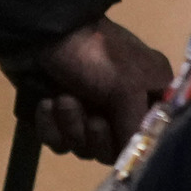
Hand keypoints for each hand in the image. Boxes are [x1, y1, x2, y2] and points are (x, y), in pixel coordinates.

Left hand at [4, 16, 171, 160]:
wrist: (39, 33)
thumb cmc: (93, 55)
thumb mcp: (127, 87)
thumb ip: (136, 126)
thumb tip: (135, 158)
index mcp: (148, 92)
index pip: (151, 136)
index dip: (134, 144)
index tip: (122, 139)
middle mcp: (121, 104)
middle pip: (113, 150)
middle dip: (97, 137)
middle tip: (91, 118)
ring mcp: (88, 109)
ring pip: (83, 148)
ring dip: (71, 126)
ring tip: (62, 99)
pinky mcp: (58, 114)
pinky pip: (57, 141)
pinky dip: (50, 125)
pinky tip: (45, 104)